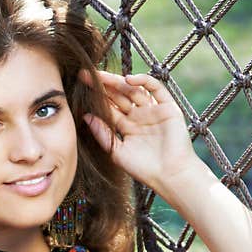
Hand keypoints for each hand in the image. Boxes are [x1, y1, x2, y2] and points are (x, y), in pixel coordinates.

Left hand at [80, 70, 200, 192]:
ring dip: (119, 82)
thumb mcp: (116, 151)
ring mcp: (153, 111)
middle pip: (120, 95)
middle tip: (87, 75)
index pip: (109, 107)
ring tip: (103, 76)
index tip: (82, 86)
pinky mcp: (168, 108)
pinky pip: (156, 89)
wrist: (169, 175)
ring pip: (134, 90)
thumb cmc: (143, 169)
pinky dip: (144, 81)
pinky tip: (129, 79)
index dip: (97, 96)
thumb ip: (102, 134)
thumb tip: (86, 117)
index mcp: (127, 126)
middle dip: (104, 85)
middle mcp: (139, 116)